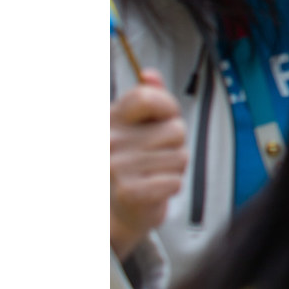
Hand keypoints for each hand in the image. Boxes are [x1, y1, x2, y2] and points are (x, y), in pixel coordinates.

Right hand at [112, 70, 188, 257]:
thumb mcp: (130, 127)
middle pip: (175, 129)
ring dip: (173, 168)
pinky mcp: (130, 192)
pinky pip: (175, 181)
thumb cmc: (125, 166)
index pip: (146, 96)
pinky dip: (170, 187)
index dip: (167, 107)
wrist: (109, 215)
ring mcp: (117, 167)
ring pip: (180, 156)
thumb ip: (145, 98)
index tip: (164, 119)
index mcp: (109, 120)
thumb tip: (150, 74)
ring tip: (152, 174)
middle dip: (174, 146)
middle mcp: (109, 141)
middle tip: (154, 158)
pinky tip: (153, 189)